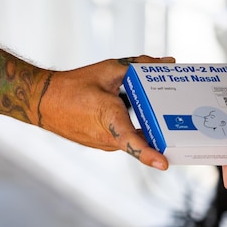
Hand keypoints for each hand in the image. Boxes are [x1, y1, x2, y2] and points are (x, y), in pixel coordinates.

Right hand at [39, 55, 173, 169]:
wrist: (44, 102)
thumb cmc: (74, 86)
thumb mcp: (108, 69)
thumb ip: (139, 65)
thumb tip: (167, 62)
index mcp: (109, 118)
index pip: (131, 141)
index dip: (148, 154)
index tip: (164, 164)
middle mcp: (108, 138)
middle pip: (142, 139)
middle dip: (162, 131)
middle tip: (182, 118)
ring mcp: (104, 144)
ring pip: (134, 138)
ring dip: (148, 128)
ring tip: (163, 111)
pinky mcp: (102, 144)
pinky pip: (125, 138)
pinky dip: (135, 128)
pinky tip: (140, 113)